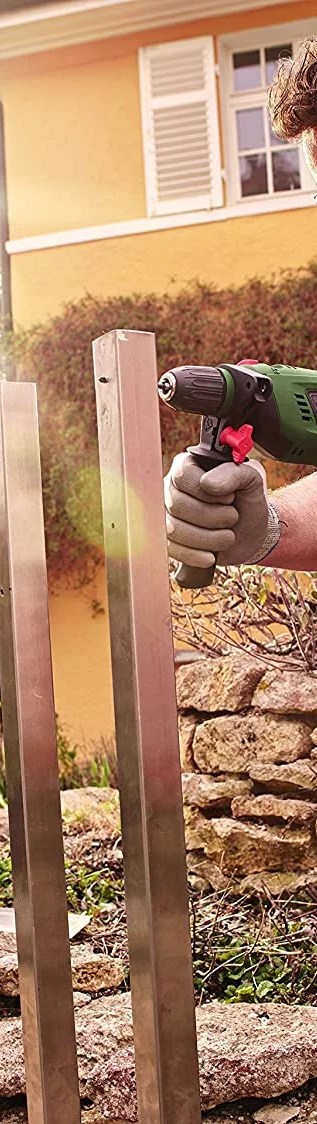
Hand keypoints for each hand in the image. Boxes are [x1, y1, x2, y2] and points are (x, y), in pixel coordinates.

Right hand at [164, 453, 275, 569]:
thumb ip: (233, 472)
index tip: (229, 497)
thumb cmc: (247, 501)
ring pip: (174, 529)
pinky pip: (172, 549)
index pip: (182, 476)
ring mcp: (167, 514)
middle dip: (212, 517)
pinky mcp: (169, 540)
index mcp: (188, 466)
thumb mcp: (250, 480)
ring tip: (228, 536)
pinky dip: (195, 555)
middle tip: (232, 517)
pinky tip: (211, 555)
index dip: (207, 491)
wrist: (249, 533)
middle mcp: (172, 488)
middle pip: (177, 504)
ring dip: (208, 538)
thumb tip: (206, 483)